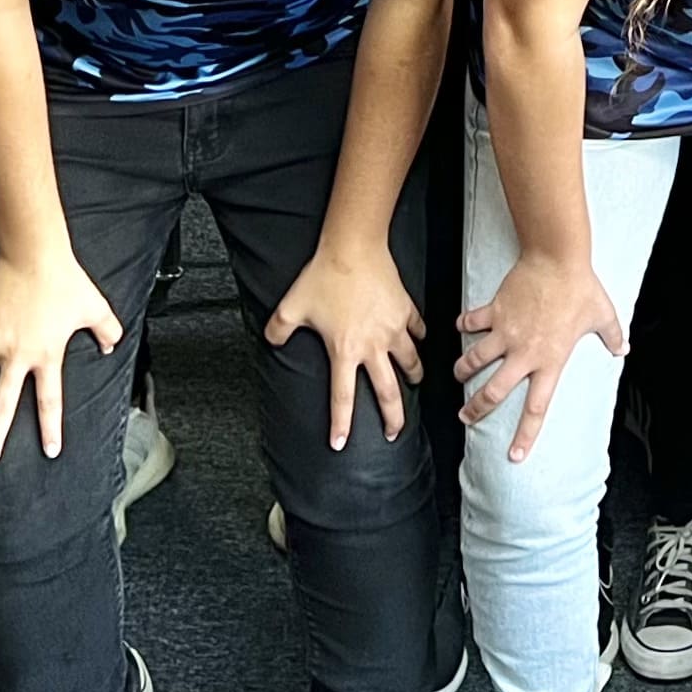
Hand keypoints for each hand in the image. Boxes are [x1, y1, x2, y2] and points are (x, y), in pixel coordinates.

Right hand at [0, 250, 122, 464]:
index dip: (50, 429)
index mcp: (46, 356)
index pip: (49, 402)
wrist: (34, 255)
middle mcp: (17, 355)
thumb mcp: (96, 308)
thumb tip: (111, 345)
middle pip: (2, 405)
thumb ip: (107, 331)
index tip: (50, 451)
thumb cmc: (67, 282)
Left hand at [268, 239, 424, 450]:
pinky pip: (418, 330)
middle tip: (394, 433)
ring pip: (411, 362)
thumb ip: (278, 330)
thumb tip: (271, 341)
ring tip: (413, 384)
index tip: (341, 444)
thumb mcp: (291, 307)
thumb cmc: (323, 276)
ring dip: (413, 377)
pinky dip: (419, 338)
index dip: (341, 425)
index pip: (342, 398)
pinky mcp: (406, 310)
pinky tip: (417, 340)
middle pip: (389, 392)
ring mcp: (394, 328)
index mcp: (345, 351)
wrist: (353, 247)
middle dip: (394, 419)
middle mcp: (373, 346)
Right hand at [454, 251, 624, 462]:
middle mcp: (524, 353)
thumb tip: (623, 348)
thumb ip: (612, 335)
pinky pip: (472, 322)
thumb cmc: (580, 287)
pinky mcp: (493, 311)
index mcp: (550, 361)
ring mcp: (505, 332)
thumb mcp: (602, 314)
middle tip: (465, 417)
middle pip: (494, 391)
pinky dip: (465, 325)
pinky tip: (461, 327)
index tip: (514, 456)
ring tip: (459, 375)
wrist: (556, 258)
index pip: (536, 408)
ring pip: (475, 360)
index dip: (525, 435)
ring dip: (464, 370)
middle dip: (476, 409)